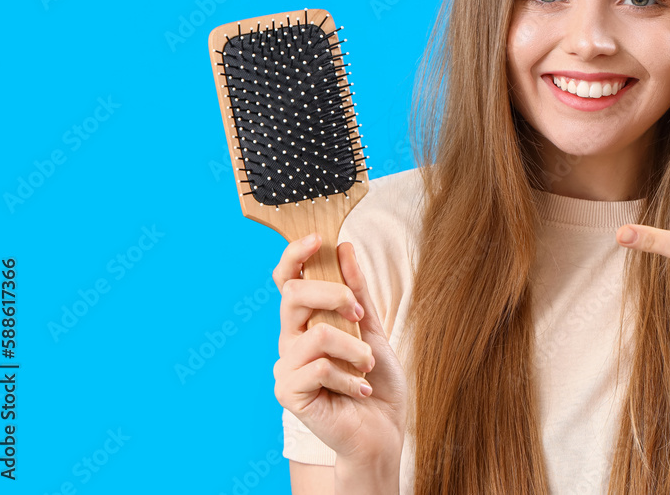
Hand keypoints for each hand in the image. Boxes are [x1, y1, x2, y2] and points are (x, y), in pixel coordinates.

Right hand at [272, 235, 407, 464]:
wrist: (382, 429)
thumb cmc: (376, 382)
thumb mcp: (372, 328)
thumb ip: (357, 291)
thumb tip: (345, 249)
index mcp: (307, 320)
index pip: (288, 280)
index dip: (295, 255)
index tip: (318, 239)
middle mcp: (291, 339)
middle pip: (293, 295)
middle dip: (334, 295)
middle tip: (361, 315)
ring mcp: (286, 366)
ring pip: (316, 334)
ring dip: (354, 349)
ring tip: (367, 368)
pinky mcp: (288, 392)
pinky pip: (319, 367)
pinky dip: (349, 378)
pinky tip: (358, 391)